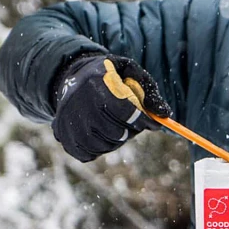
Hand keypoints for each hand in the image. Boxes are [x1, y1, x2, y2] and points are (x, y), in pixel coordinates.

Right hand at [52, 55, 170, 161]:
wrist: (72, 76)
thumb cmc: (110, 76)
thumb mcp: (131, 73)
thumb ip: (149, 93)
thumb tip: (165, 115)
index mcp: (96, 82)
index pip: (125, 111)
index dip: (142, 120)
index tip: (152, 122)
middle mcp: (78, 103)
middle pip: (116, 132)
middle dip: (130, 130)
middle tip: (131, 121)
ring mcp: (68, 121)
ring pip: (104, 146)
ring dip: (117, 140)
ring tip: (115, 124)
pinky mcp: (62, 136)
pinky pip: (89, 154)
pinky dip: (101, 147)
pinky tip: (102, 133)